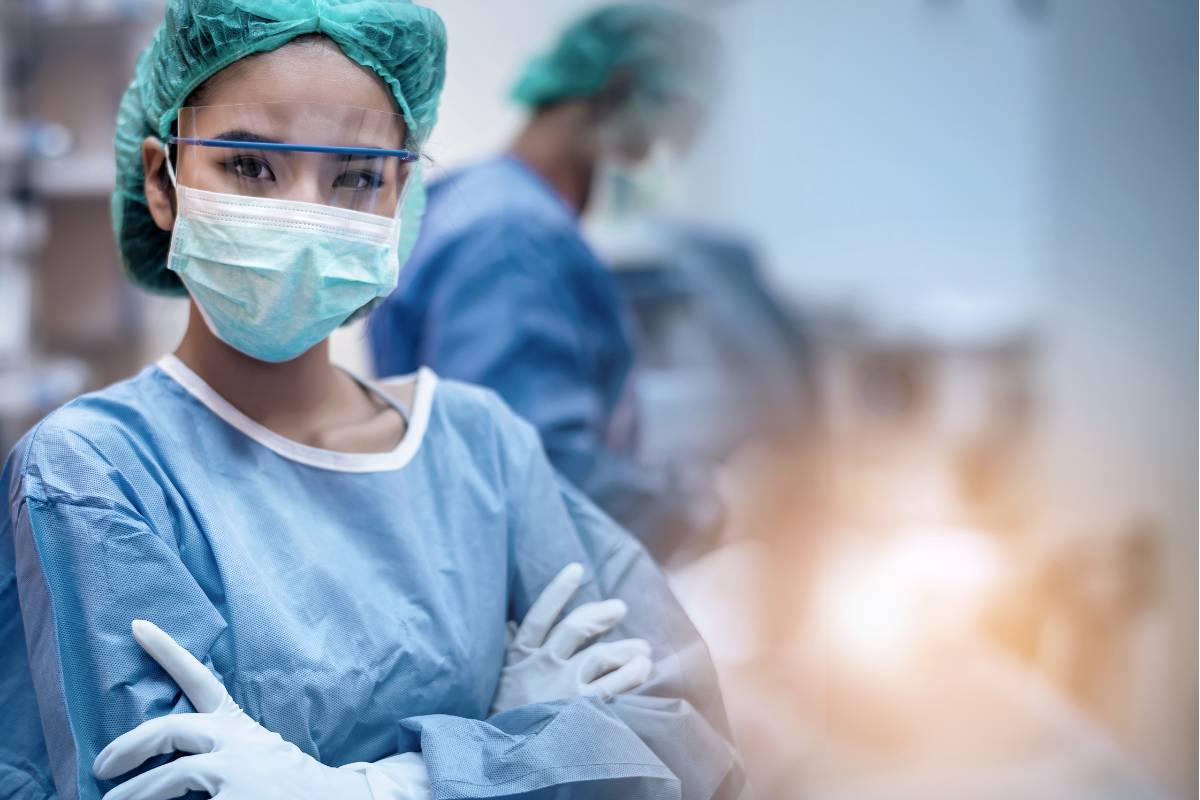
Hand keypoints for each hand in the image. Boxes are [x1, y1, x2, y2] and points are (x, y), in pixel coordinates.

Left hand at [94, 620, 425, 799]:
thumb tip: (167, 768)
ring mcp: (239, 769)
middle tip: (102, 766)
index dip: (167, 652)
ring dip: (135, 795)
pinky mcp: (235, 796)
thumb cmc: (293, 788)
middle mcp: (240, 741)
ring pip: (169, 777)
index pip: (202, 680)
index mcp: (242, 729)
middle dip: (129, 745)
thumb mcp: (257, 759)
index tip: (138, 625)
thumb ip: (221, 751)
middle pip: (171, 727)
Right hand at [490, 563, 652, 714]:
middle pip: (577, 628)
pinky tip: (643, 668)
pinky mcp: (579, 708)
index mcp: (519, 657)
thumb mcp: (496, 680)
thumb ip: (507, 652)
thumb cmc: (497, 716)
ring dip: (625, 648)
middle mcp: (543, 666)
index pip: (540, 615)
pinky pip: (612, 685)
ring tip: (642, 648)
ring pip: (600, 654)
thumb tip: (509, 626)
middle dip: (602, 614)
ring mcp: (562, 686)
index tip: (576, 568)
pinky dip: (631, 673)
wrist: (501, 754)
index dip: (558, 589)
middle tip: (620, 608)